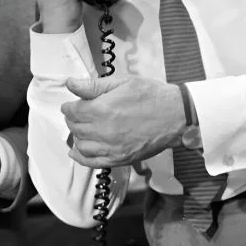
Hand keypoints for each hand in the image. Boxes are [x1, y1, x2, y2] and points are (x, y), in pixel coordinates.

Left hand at [61, 76, 184, 167]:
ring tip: (81, 128)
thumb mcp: (121, 82)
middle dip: (72, 119)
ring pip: (81, 146)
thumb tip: (70, 84)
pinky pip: (93, 162)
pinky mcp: (120, 159)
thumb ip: (93, 85)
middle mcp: (103, 131)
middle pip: (75, 128)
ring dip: (77, 136)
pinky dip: (81, 158)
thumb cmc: (151, 95)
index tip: (71, 104)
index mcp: (102, 109)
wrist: (176, 115)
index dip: (69, 106)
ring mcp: (111, 148)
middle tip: (77, 113)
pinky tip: (77, 151)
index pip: (72, 111)